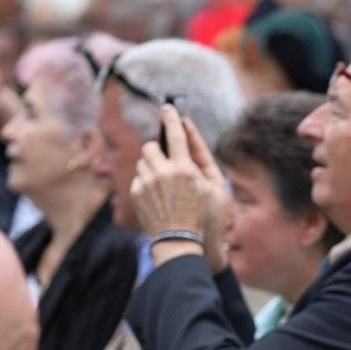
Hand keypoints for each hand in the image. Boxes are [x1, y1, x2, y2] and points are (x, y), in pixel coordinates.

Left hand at [132, 105, 228, 271]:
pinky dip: (147, 184)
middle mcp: (164, 173)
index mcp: (185, 170)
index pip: (176, 134)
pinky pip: (139, 178)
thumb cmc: (204, 217)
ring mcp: (147, 183)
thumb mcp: (213, 188)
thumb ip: (199, 162)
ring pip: (143, 162)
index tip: (167, 107)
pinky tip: (157, 199)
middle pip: (152, 146)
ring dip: (152, 168)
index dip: (172, 117)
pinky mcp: (137, 193)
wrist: (180, 242)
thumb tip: (183, 143)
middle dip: (158, 151)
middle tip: (165, 162)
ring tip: (163, 187)